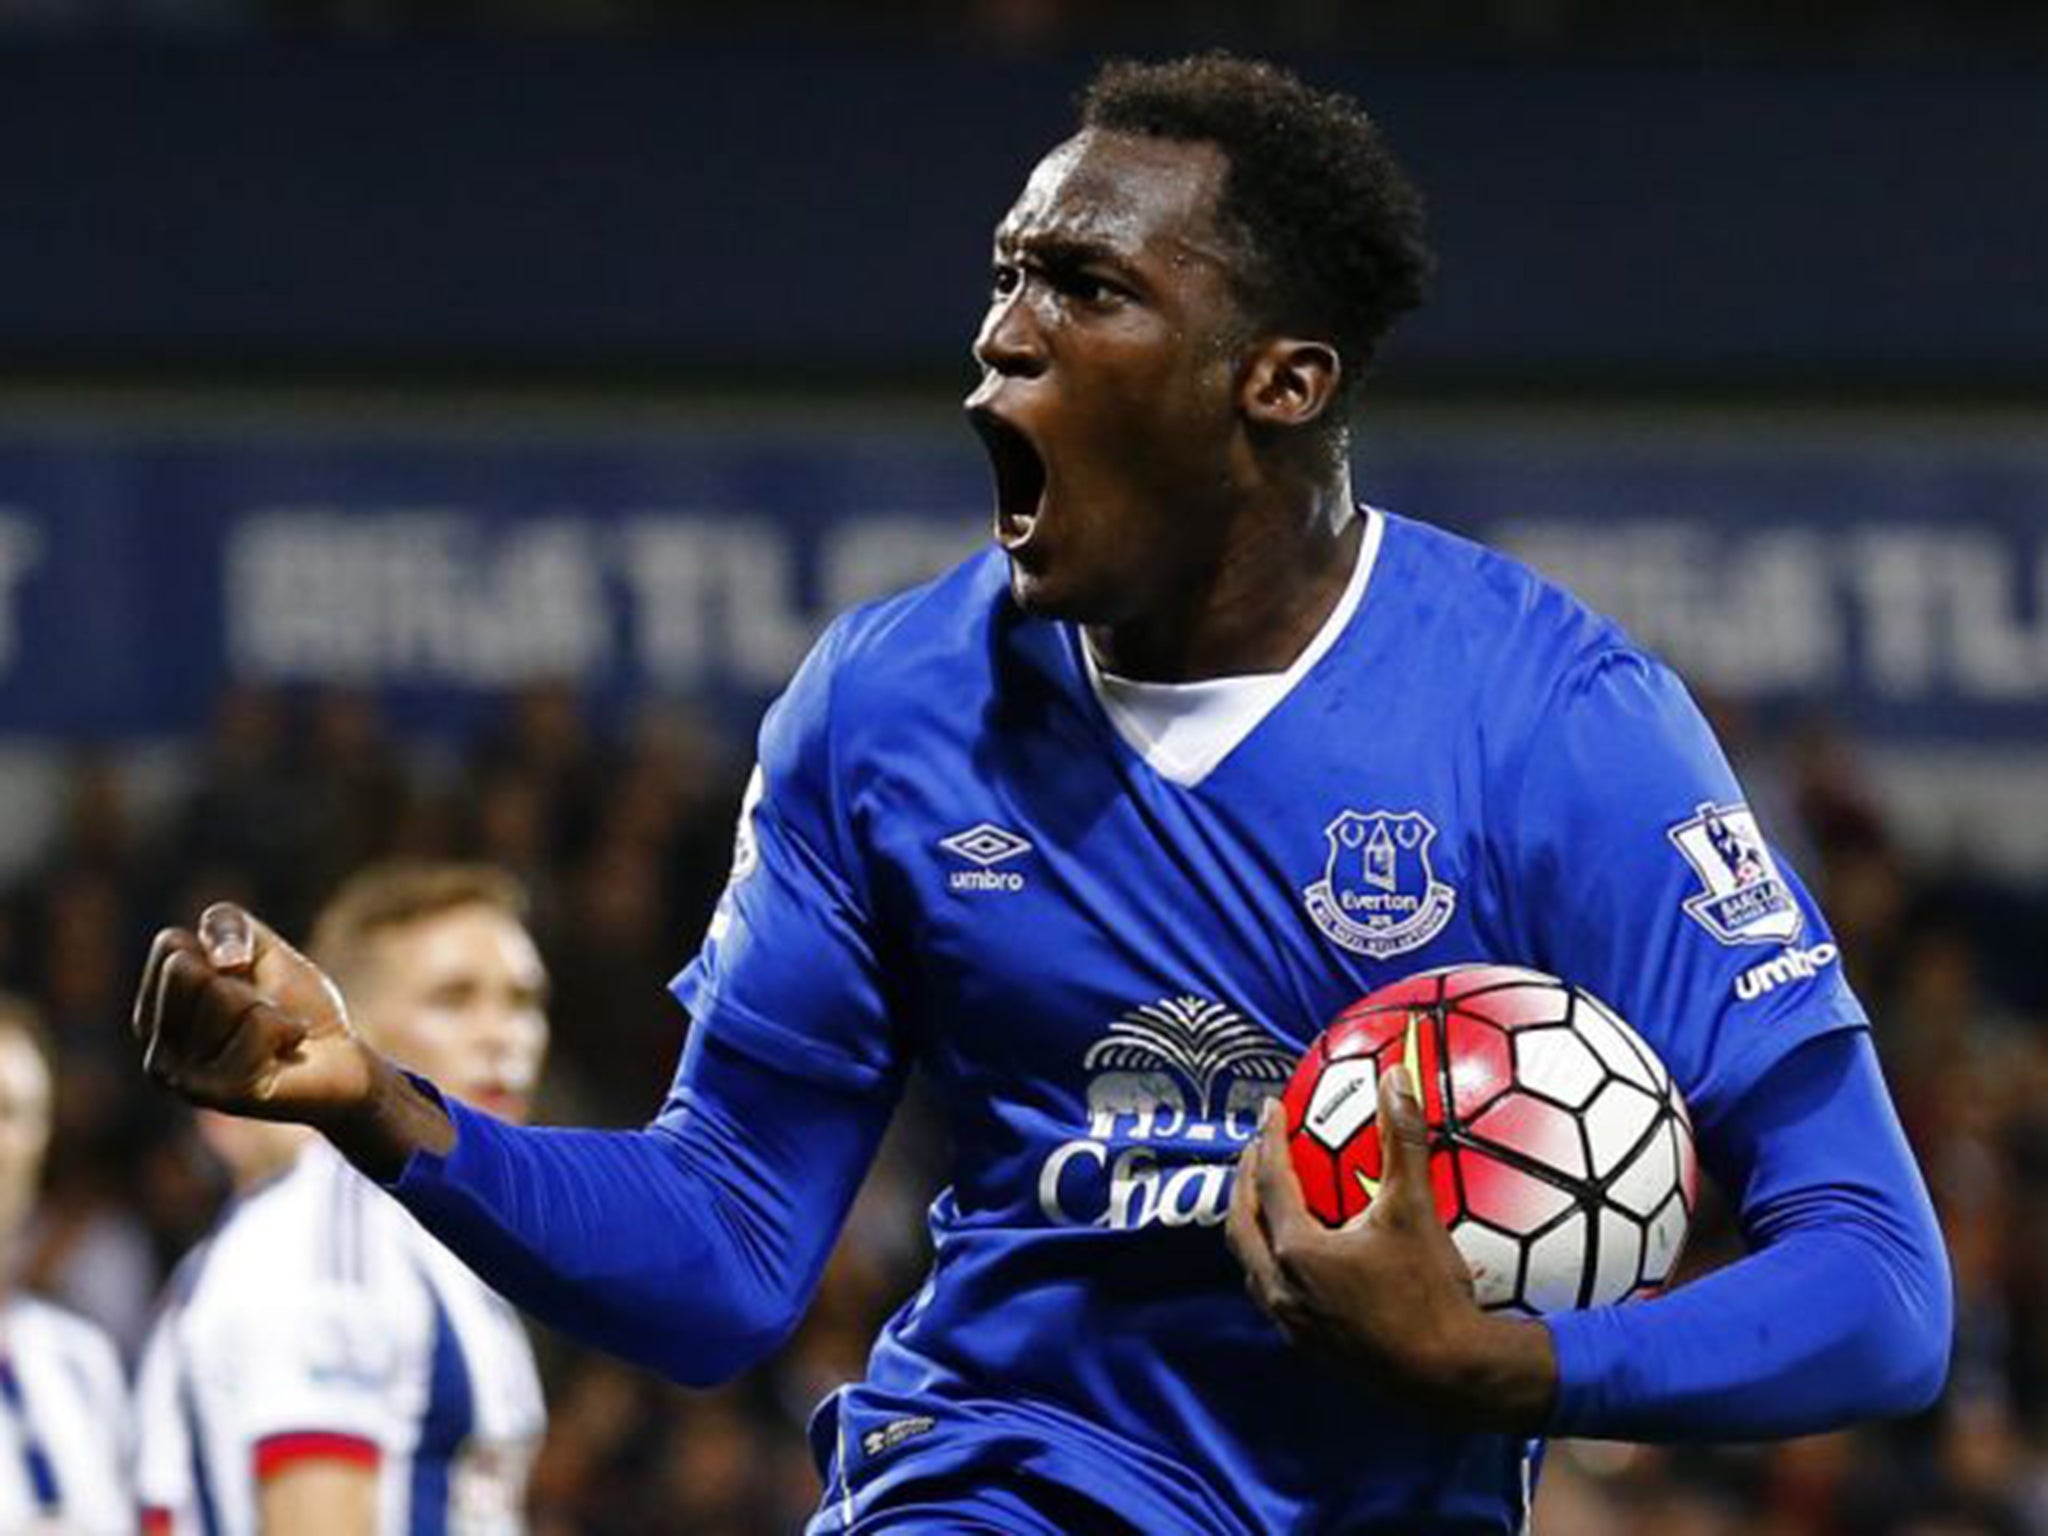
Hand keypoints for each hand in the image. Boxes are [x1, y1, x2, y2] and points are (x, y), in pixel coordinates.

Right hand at [134, 903, 373, 1126]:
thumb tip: (225, 962)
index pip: (170, 945)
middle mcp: (157, 1054)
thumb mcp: (260, 948)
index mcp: (153, 1017)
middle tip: (261, 1014)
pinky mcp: (222, 1095)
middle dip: (241, 982)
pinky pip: (258, 1024)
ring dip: (268, 1009)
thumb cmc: (295, 1004)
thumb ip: (227, 924)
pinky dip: (287, 1028)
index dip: (227, 949)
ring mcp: (185, 1080)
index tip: (245, 984)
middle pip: (186, 970)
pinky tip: (285, 1054)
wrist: (343, 1059)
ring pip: (224, 996)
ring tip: (274, 1038)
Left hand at [1226, 1069, 1557, 1431]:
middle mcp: (1282, 1287)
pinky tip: (1298, 1249)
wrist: (1449, 1374)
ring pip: (1249, 1262)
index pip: (1269, 1182)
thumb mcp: (1415, 1209)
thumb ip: (1402, 1141)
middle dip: (1243, 1181)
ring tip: (1267, 1195)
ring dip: (1251, 1222)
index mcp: (1298, 1251)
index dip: (1270, 1139)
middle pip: (1240, 1223)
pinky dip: (1269, 1257)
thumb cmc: (1430, 1292)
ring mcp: (1290, 1321)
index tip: (1273, 1109)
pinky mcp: (1306, 1343)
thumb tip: (1396, 1078)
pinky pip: (1269, 1289)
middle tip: (1256, 1149)